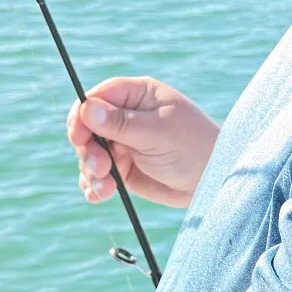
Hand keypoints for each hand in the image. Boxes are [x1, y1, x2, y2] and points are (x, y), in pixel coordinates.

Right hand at [67, 77, 218, 208]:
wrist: (212, 179)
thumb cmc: (192, 146)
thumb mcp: (157, 132)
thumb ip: (121, 122)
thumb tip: (87, 108)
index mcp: (138, 96)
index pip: (97, 98)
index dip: (82, 115)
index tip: (78, 136)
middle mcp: (127, 117)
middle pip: (88, 127)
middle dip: (87, 149)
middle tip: (100, 167)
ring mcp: (124, 143)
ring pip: (90, 153)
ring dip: (91, 171)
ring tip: (106, 187)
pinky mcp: (124, 168)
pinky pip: (98, 174)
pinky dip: (95, 185)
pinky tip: (100, 195)